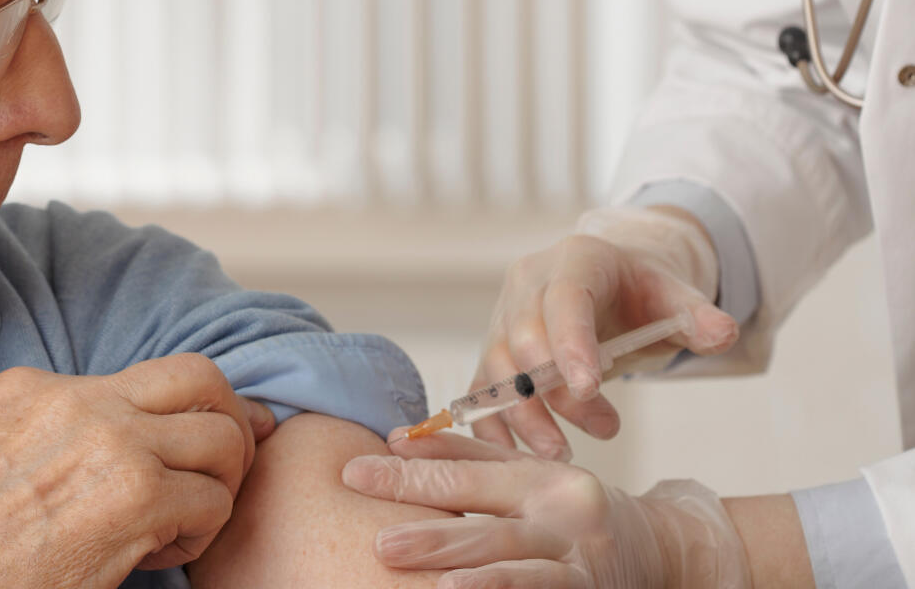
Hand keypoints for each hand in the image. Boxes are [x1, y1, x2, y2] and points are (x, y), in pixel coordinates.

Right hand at [0, 352, 274, 588]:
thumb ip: (66, 435)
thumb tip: (152, 435)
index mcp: (35, 387)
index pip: (149, 372)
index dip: (188, 411)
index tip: (206, 442)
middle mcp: (73, 398)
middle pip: (202, 376)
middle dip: (230, 423)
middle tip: (220, 474)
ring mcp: (107, 439)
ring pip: (222, 437)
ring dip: (216, 487)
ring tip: (174, 527)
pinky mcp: (133, 494)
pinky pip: (212, 501)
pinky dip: (198, 536)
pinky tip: (150, 557)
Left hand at [340, 430, 749, 588]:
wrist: (659, 549)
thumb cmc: (570, 508)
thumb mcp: (526, 474)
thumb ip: (463, 458)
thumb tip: (396, 439)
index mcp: (541, 477)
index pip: (464, 476)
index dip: (408, 476)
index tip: (354, 474)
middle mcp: (565, 518)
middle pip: (490, 527)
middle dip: (434, 535)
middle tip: (381, 542)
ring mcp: (581, 566)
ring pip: (521, 573)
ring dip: (477, 581)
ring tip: (435, 587)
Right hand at [471, 206, 738, 458]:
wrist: (607, 286)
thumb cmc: (638, 294)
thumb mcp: (672, 296)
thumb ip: (697, 314)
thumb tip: (724, 332)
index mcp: (574, 261)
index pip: (565, 300)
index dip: (571, 343)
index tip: (589, 388)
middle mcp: (527, 285)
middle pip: (526, 339)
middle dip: (558, 392)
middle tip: (606, 428)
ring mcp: (503, 319)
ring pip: (498, 369)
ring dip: (525, 416)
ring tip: (561, 452)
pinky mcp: (494, 353)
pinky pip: (480, 391)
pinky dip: (490, 426)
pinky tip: (511, 459)